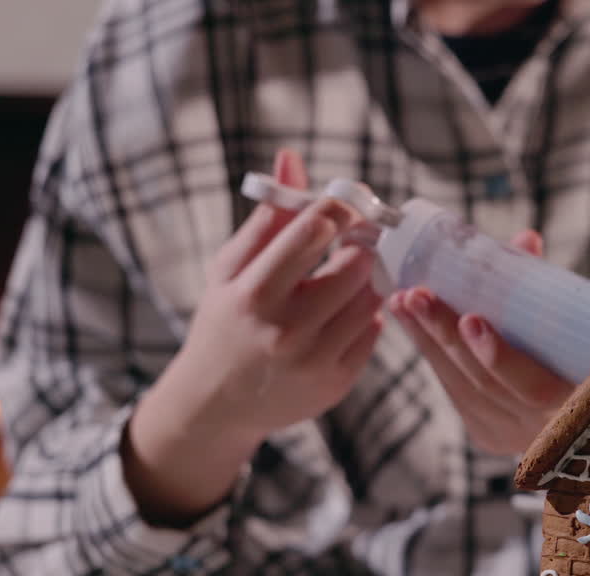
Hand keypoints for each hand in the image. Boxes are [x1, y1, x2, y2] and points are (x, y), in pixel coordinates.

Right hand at [124, 148, 382, 523]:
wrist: (217, 403)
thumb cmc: (225, 321)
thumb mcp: (231, 267)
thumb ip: (269, 215)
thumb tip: (292, 159)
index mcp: (253, 293)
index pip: (315, 230)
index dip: (340, 209)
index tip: (345, 205)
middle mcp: (286, 330)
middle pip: (355, 264)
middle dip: (360, 244)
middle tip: (355, 239)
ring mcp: (315, 361)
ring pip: (371, 298)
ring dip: (366, 279)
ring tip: (345, 275)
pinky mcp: (337, 383)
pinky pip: (372, 331)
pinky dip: (364, 316)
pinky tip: (340, 314)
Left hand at [388, 230, 574, 455]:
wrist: (586, 405)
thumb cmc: (587, 354)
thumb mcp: (579, 325)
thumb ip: (552, 289)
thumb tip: (525, 240)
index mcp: (579, 402)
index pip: (534, 387)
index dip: (500, 357)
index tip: (470, 319)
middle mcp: (543, 428)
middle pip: (485, 385)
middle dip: (445, 337)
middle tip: (417, 296)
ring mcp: (512, 435)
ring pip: (462, 388)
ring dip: (427, 341)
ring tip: (404, 301)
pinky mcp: (487, 432)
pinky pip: (455, 392)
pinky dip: (433, 355)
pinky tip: (411, 324)